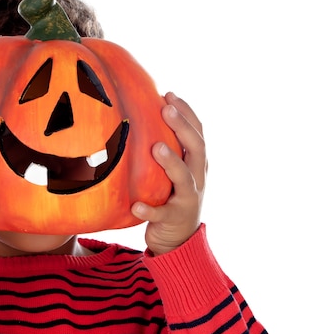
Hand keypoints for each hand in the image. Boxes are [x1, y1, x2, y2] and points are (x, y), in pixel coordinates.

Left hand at [132, 93, 205, 254]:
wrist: (179, 240)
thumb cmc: (171, 196)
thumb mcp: (174, 171)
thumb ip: (166, 149)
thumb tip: (139, 117)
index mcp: (197, 164)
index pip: (198, 133)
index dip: (187, 113)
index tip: (169, 94)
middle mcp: (197, 178)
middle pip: (196, 149)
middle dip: (182, 128)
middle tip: (166, 110)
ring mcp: (188, 199)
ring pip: (184, 179)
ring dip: (171, 162)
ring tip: (156, 147)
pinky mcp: (174, 219)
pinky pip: (162, 214)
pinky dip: (150, 209)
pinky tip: (136, 204)